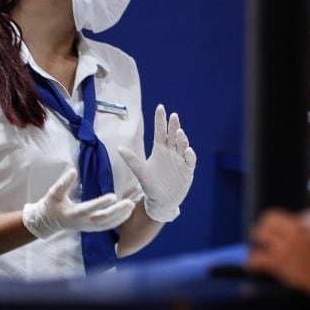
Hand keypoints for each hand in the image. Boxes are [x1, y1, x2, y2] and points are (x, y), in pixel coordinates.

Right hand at [22, 169, 134, 238]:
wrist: (47, 223)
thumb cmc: (50, 206)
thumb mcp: (53, 193)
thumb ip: (63, 183)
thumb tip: (73, 171)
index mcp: (73, 214)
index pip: (89, 208)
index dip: (101, 203)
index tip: (113, 196)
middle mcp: (82, 222)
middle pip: (102, 219)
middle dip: (117, 211)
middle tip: (129, 202)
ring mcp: (88, 227)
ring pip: (107, 224)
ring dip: (120, 216)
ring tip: (131, 206)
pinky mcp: (91, 228)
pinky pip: (107, 227)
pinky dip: (118, 221)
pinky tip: (127, 213)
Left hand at [118, 104, 195, 221]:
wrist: (162, 201)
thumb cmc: (151, 185)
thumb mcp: (140, 172)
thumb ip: (132, 160)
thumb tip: (119, 148)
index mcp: (160, 149)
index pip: (161, 131)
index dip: (160, 120)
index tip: (160, 107)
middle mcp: (171, 152)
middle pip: (173, 135)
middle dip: (173, 126)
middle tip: (173, 116)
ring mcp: (180, 160)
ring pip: (182, 145)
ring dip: (182, 139)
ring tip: (179, 132)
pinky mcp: (187, 170)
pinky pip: (190, 160)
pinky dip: (190, 155)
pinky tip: (187, 151)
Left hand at [248, 208, 309, 296]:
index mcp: (309, 221)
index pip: (289, 216)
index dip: (283, 224)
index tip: (280, 230)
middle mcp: (295, 229)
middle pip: (270, 218)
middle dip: (265, 225)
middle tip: (261, 233)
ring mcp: (286, 245)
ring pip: (261, 234)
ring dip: (258, 240)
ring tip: (257, 246)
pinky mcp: (280, 263)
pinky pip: (258, 259)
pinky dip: (254, 262)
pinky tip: (253, 265)